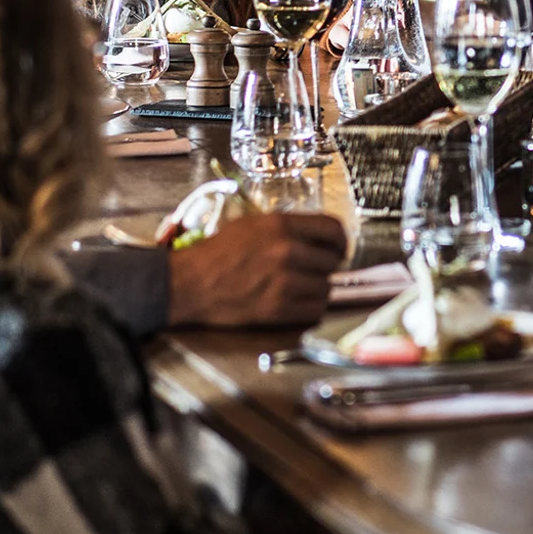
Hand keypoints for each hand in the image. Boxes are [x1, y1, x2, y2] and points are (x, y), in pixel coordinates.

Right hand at [166, 212, 341, 327]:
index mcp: (281, 225)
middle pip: (332, 261)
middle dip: (324, 267)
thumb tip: (317, 237)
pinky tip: (298, 302)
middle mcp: (287, 250)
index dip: (341, 241)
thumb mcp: (252, 224)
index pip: (333, 228)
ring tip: (301, 288)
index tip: (339, 249)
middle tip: (311, 271)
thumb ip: (287, 227)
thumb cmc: (217, 253)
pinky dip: (311, 307)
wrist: (191, 283)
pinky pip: (315, 309)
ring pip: (326, 287)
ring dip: (317, 289)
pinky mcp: (279, 309)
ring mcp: (285, 281)